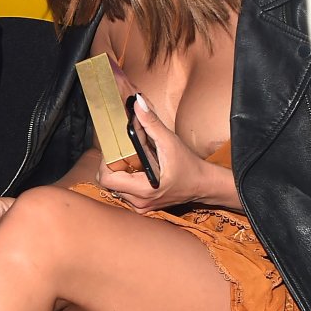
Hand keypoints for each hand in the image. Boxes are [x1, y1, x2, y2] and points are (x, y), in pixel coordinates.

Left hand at [100, 96, 238, 211]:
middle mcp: (140, 202)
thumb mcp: (170, 142)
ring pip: (115, 188)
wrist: (203, 184)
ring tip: (132, 161)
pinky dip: (126, 180)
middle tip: (122, 154)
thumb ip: (151, 123)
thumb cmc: (189, 165)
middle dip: (112, 166)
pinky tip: (137, 171)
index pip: (107, 179)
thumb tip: (137, 104)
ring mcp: (141, 206)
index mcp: (144, 189)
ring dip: (119, 173)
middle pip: (109, 183)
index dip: (106, 163)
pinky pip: (125, 193)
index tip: (114, 151)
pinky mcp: (143, 206)